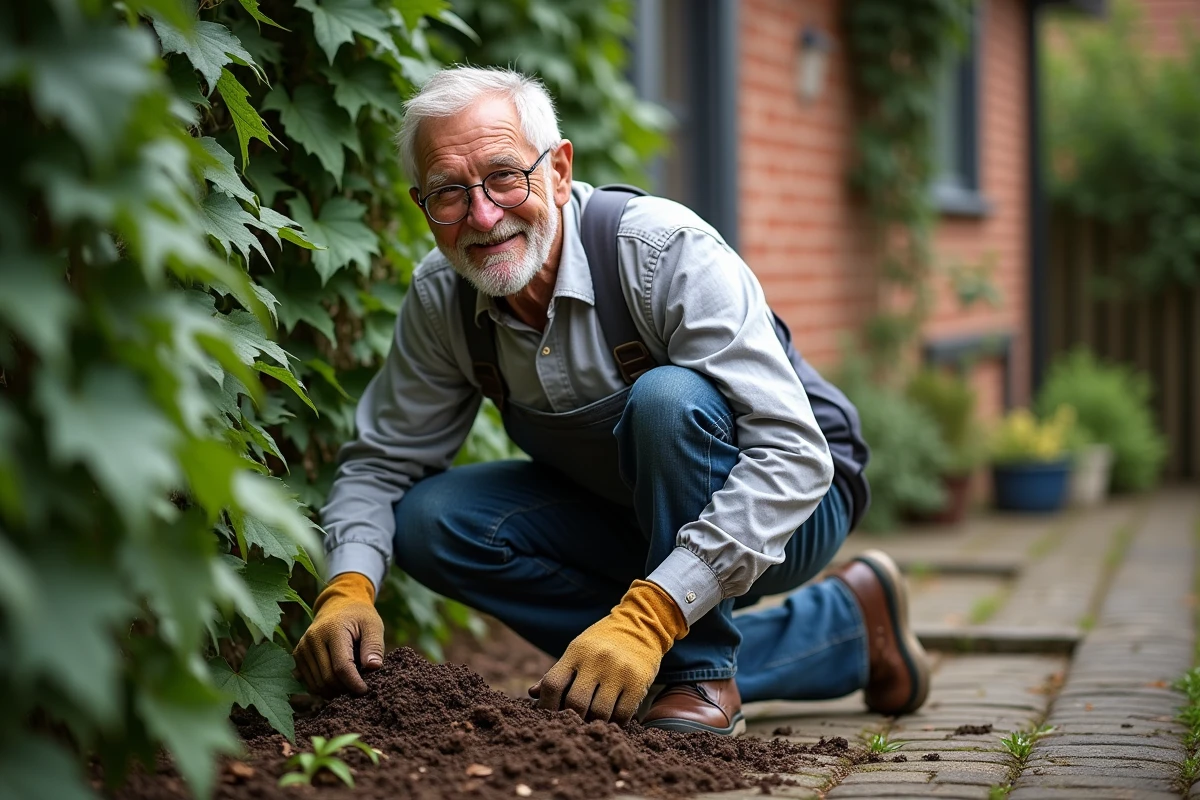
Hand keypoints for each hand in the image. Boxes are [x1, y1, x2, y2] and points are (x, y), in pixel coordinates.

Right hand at [293, 572, 384, 695]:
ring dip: (335, 690)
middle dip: (345, 688)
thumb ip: (374, 646)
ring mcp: (302, 648)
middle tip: (360, 686)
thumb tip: (374, 667)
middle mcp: (312, 639)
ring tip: (350, 681)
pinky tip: (338, 681)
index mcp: (332, 630)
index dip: (354, 683)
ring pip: (317, 684)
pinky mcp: (297, 656)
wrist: (337, 605)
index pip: (341, 666)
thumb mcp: (373, 626)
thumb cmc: (359, 616)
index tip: (366, 690)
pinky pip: (310, 683)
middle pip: (328, 678)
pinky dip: (324, 688)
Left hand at [530, 580, 686, 724]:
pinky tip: (612, 717)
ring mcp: (619, 671)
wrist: (641, 624)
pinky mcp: (638, 682)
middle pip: (576, 703)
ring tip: (593, 720)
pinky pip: (622, 714)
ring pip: (600, 713)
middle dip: (572, 718)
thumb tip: (533, 694)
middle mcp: (597, 660)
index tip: (548, 716)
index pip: (552, 684)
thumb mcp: (578, 649)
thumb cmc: (603, 641)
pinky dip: (615, 722)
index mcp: (577, 652)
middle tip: (574, 721)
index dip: (546, 706)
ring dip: (594, 722)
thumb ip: (557, 673)